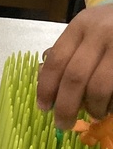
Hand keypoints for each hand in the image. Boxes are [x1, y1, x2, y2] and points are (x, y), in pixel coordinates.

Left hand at [36, 6, 112, 128]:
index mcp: (81, 25)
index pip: (57, 60)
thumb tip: (49, 90)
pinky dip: (111, 104)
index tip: (44, 108)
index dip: (47, 87)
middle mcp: (101, 33)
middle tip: (63, 123)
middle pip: (75, 77)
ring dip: (93, 107)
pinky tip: (110, 106)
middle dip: (66, 106)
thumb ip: (70, 53)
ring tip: (95, 113)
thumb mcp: (89, 30)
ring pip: (99, 87)